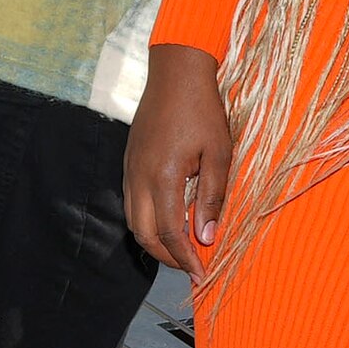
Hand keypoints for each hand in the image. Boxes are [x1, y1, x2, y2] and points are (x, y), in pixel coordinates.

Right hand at [124, 45, 233, 268]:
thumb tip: (207, 237)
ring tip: (183, 249)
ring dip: (155, 241)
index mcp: (163, 177)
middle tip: (193, 266)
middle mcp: (139, 178)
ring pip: (134, 221)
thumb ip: (212, 198)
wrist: (175, 72)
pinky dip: (149, 222)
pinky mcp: (129, 163)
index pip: (169, 233)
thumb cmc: (202, 110)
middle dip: (168, 257)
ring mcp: (130, 170)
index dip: (185, 259)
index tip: (201, 275)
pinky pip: (133, 204)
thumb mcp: (219, 154)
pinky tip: (170, 221)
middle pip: (144, 234)